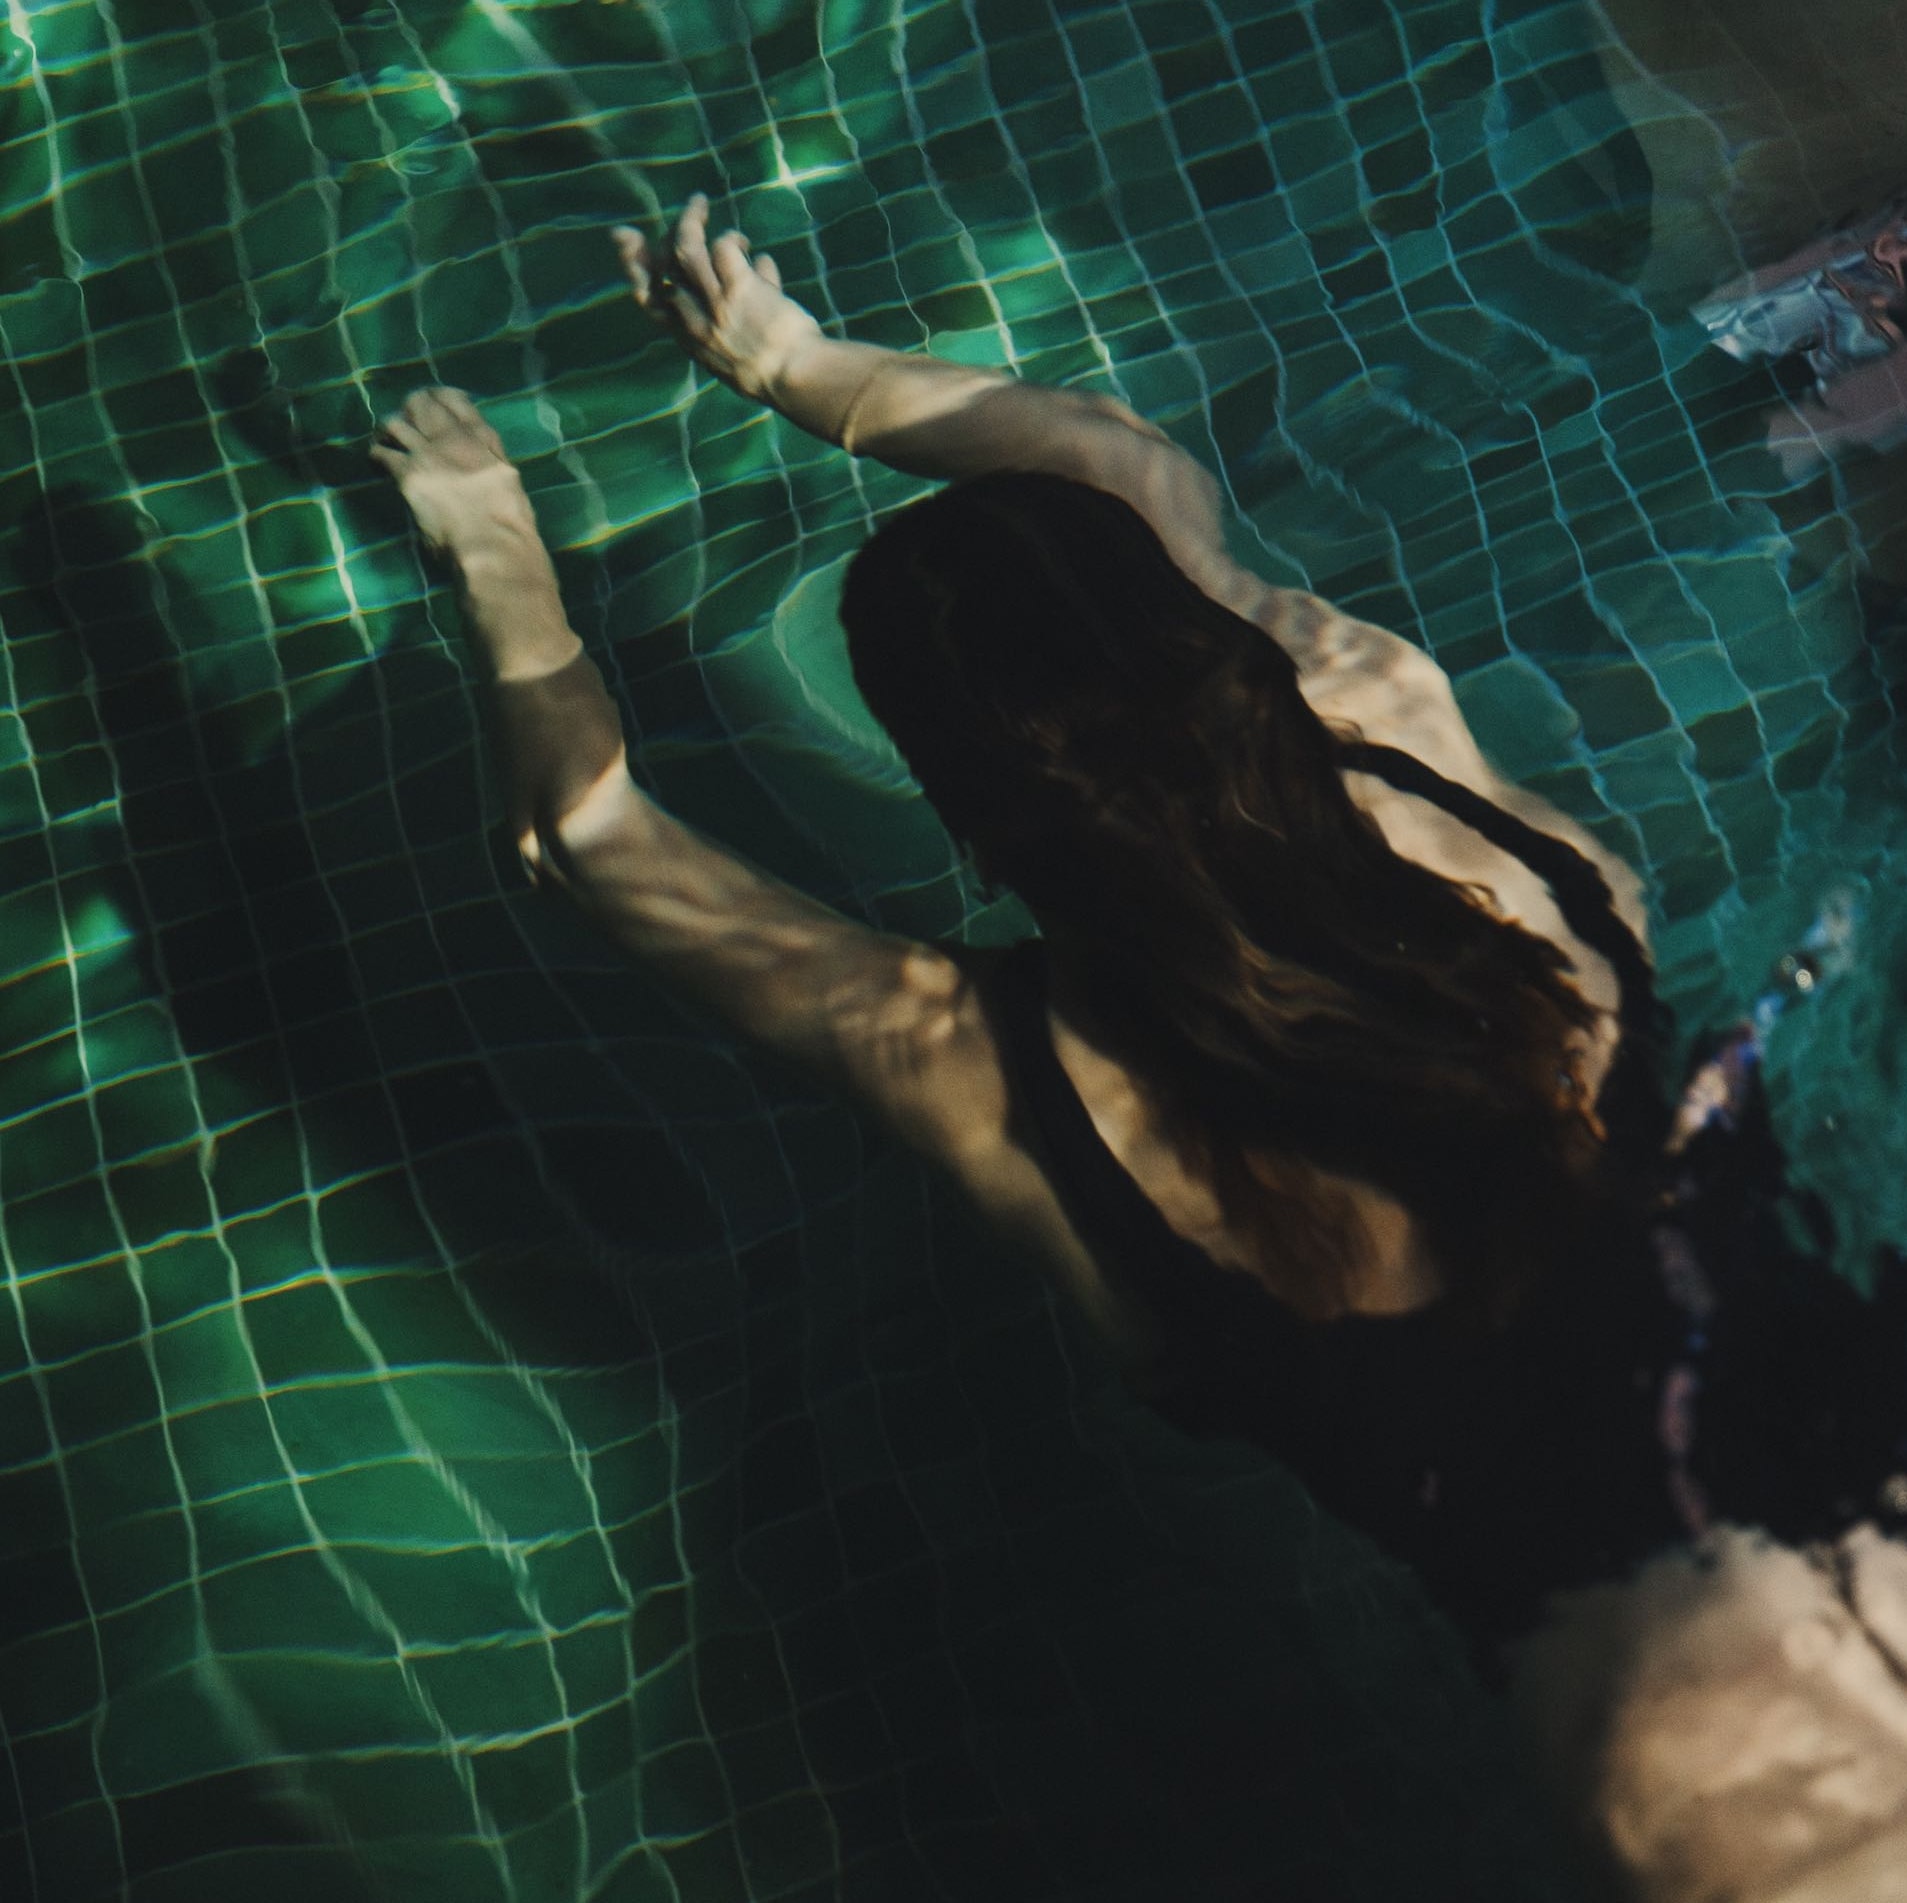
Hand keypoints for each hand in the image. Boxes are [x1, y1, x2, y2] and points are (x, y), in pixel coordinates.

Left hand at [369, 386, 540, 564]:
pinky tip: (378, 465)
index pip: (455, 399)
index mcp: (482, 438)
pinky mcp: (408, 474)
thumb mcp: (508, 481)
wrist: (494, 547)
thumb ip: (490, 461)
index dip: (438, 396)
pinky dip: (376, 455)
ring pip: (395, 422)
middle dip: (407, 408)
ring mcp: (428, 453)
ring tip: (385, 441)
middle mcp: (453, 437)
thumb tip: (480, 462)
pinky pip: (381, 453)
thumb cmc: (510, 525)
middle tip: (403, 421)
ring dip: (387, 430)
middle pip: (420, 403)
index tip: (431, 401)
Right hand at [614, 193, 821, 402]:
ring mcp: (714, 303)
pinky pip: (723, 247)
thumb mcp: (739, 355)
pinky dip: (733, 240)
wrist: (796, 380)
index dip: (633, 267)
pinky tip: (745, 245)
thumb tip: (762, 266)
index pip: (648, 300)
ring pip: (686, 247)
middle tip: (683, 219)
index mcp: (689, 340)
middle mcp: (694, 321)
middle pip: (661, 267)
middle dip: (665, 234)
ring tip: (699, 203)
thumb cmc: (777, 372)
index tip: (627, 240)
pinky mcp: (738, 288)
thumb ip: (741, 309)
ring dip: (690, 218)